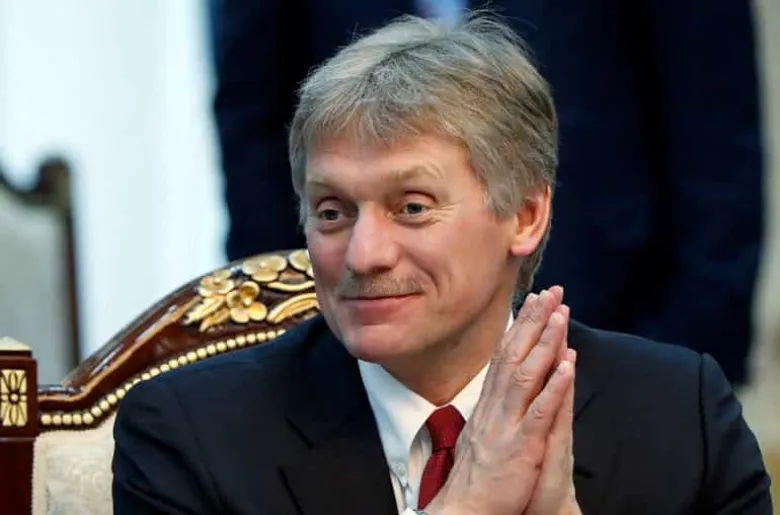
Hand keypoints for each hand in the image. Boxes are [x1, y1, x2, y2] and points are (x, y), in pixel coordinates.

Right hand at [426, 287, 573, 514]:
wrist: (464, 511)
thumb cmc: (476, 477)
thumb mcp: (482, 433)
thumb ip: (495, 407)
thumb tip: (502, 383)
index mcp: (488, 404)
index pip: (503, 355)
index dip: (520, 326)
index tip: (533, 301)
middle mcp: (495, 408)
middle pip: (513, 354)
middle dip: (534, 321)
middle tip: (551, 291)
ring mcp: (506, 425)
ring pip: (526, 374)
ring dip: (545, 342)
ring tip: (560, 314)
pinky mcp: (520, 447)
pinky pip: (539, 411)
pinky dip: (554, 385)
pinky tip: (567, 364)